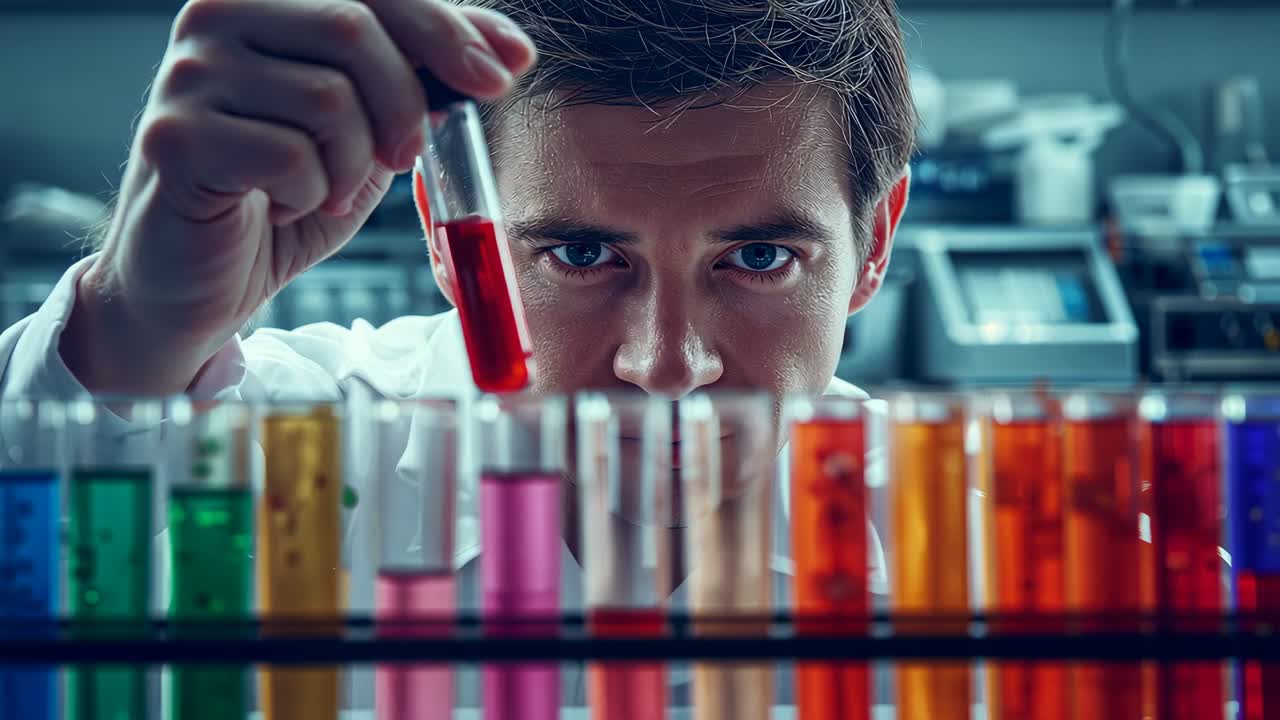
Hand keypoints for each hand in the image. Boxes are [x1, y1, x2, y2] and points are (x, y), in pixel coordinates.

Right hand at [63, 0, 534, 393]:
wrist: (202, 273)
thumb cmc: (284, 190)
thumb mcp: (370, 123)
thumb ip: (422, 75)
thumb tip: (509, 51)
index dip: (445, 26)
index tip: (499, 76)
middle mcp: (214, 13)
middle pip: (353, 29)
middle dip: (404, 105)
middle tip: (403, 156)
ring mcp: (188, 73)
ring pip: (328, 98)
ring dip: (352, 164)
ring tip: (324, 187)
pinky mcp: (174, 138)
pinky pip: (290, 156)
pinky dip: (310, 194)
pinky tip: (283, 205)